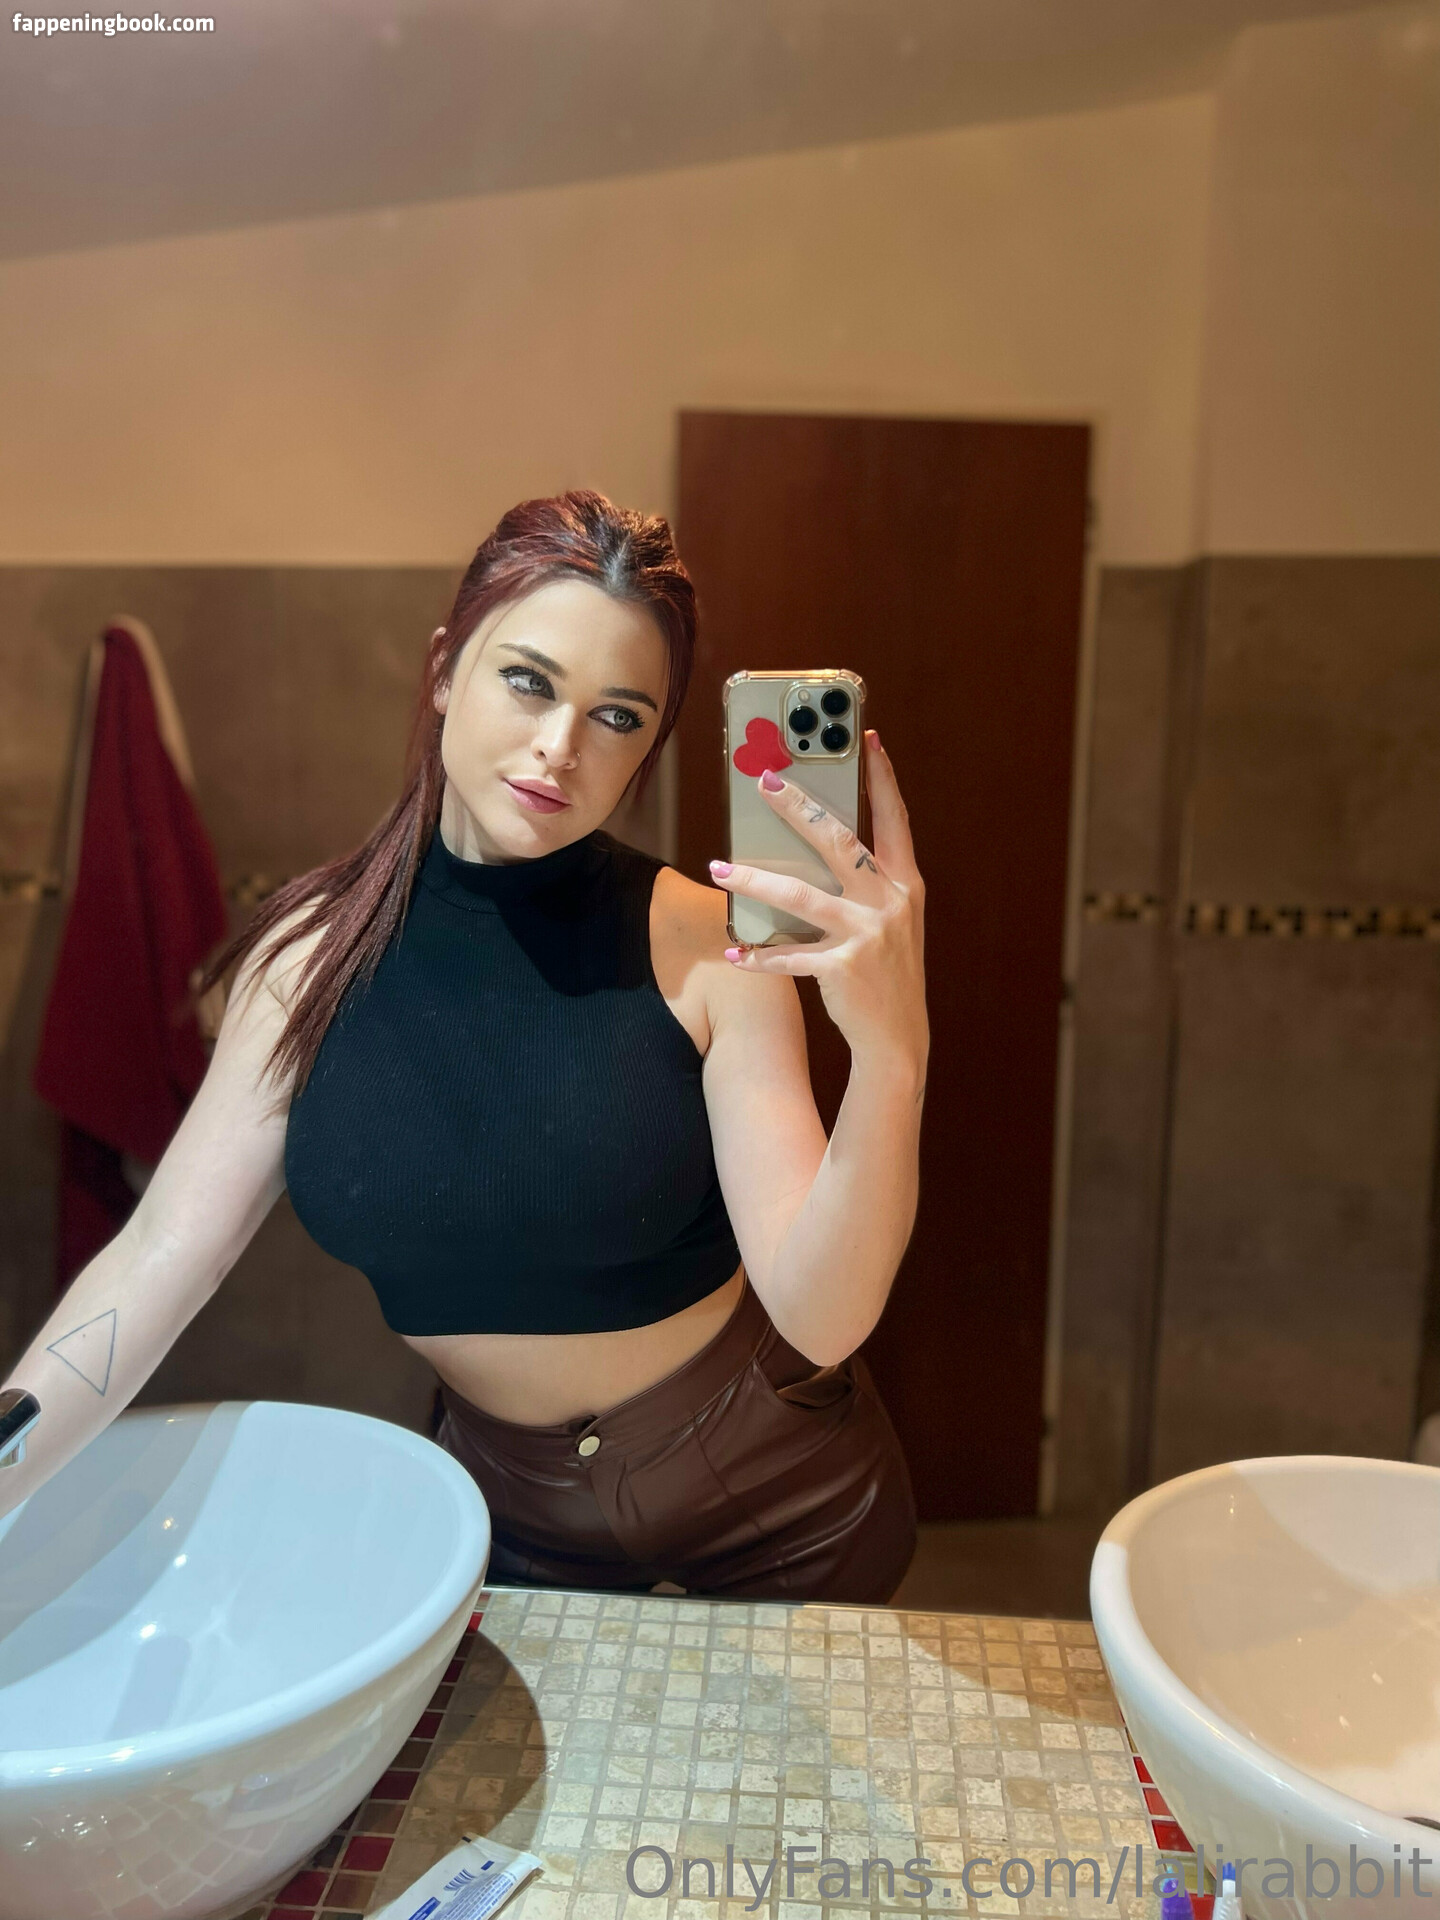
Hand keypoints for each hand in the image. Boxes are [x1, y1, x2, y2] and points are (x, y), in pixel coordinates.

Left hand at [708, 730, 927, 1078]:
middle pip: (839, 841)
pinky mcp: (843, 968)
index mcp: (905, 885)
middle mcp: (890, 903)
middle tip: (765, 782)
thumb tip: (810, 845)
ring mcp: (867, 935)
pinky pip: (790, 955)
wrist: (899, 1040)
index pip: (895, 820)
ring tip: (719, 869)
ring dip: (754, 880)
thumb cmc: (885, 973)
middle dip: (799, 807)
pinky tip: (734, 952)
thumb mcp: (890, 922)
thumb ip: (864, 885)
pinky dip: (758, 955)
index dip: (883, 778)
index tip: (869, 739)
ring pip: (801, 895)